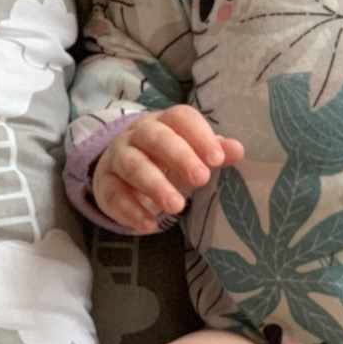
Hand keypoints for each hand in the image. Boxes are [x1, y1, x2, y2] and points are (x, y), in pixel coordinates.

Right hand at [92, 104, 243, 233]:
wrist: (122, 171)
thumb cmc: (167, 158)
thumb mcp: (193, 153)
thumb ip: (215, 152)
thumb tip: (238, 150)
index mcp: (165, 122)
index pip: (181, 118)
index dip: (200, 136)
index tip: (218, 159)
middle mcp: (138, 134)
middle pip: (155, 138)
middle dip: (179, 157)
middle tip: (201, 179)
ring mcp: (118, 157)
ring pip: (133, 165)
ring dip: (155, 185)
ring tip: (177, 207)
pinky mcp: (104, 184)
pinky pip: (114, 195)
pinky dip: (131, 211)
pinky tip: (150, 225)